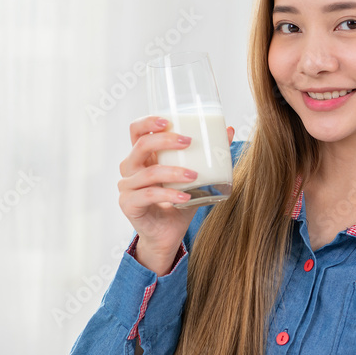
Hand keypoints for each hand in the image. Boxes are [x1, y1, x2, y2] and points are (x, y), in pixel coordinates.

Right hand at [117, 115, 233, 273]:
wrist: (168, 234)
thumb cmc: (179, 201)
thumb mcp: (196, 177)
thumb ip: (209, 155)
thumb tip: (228, 129)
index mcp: (143, 156)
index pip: (136, 131)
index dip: (148, 122)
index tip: (168, 120)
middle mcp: (131, 168)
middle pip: (140, 145)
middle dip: (165, 140)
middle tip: (188, 141)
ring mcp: (127, 187)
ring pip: (148, 172)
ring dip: (173, 171)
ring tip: (194, 175)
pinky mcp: (128, 204)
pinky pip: (149, 195)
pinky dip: (169, 195)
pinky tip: (185, 197)